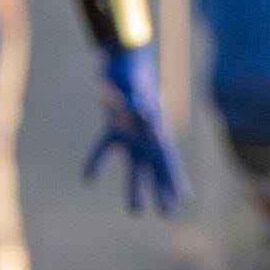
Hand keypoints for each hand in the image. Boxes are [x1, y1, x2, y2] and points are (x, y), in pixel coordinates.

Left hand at [83, 42, 188, 215]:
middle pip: (156, 166)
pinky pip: (106, 148)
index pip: (167, 156)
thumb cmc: (127, 68)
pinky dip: (97, 162)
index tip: (182, 197)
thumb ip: (134, 99)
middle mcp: (146, 132)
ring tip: (137, 211)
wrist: (120, 56)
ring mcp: (132, 130)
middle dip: (162, 189)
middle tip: (168, 213)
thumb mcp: (130, 83)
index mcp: (154, 125)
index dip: (174, 177)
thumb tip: (142, 114)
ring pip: (136, 164)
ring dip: (136, 186)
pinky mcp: (114, 126)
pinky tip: (87, 180)